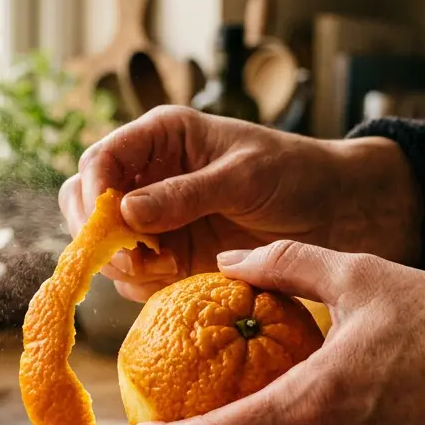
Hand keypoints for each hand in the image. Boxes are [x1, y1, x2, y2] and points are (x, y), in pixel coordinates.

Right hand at [60, 106, 421, 300]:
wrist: (339, 213)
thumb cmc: (296, 175)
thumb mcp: (243, 177)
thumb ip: (184, 194)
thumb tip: (122, 210)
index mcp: (161, 139)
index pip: (100, 160)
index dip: (93, 192)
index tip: (107, 223)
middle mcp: (149, 178)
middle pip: (85, 203)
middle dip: (97, 233)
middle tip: (129, 258)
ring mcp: (156, 222)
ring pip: (104, 246)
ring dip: (123, 264)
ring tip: (167, 268)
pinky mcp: (171, 259)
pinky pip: (134, 278)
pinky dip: (145, 286)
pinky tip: (177, 280)